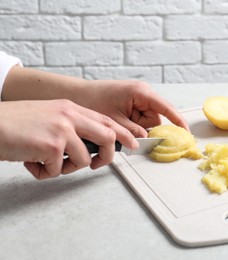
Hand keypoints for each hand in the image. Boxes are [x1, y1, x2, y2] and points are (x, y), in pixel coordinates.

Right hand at [0, 99, 136, 179]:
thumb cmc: (15, 123)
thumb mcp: (49, 116)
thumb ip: (71, 126)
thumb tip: (90, 146)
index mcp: (70, 108)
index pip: (106, 120)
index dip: (122, 133)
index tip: (132, 144)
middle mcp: (70, 115)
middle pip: (108, 136)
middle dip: (108, 155)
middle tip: (97, 165)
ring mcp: (62, 129)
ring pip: (83, 159)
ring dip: (66, 168)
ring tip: (47, 163)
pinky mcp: (52, 145)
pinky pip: (59, 169)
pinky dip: (45, 172)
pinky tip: (31, 162)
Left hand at [83, 80, 188, 136]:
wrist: (75, 95)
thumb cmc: (92, 101)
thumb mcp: (114, 120)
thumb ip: (133, 132)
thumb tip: (145, 141)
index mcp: (141, 93)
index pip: (166, 108)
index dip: (177, 121)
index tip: (186, 133)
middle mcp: (143, 94)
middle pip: (156, 119)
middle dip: (145, 130)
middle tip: (130, 136)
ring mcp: (138, 99)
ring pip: (147, 122)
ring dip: (136, 130)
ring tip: (118, 128)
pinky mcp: (132, 104)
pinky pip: (139, 120)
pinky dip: (131, 127)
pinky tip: (120, 126)